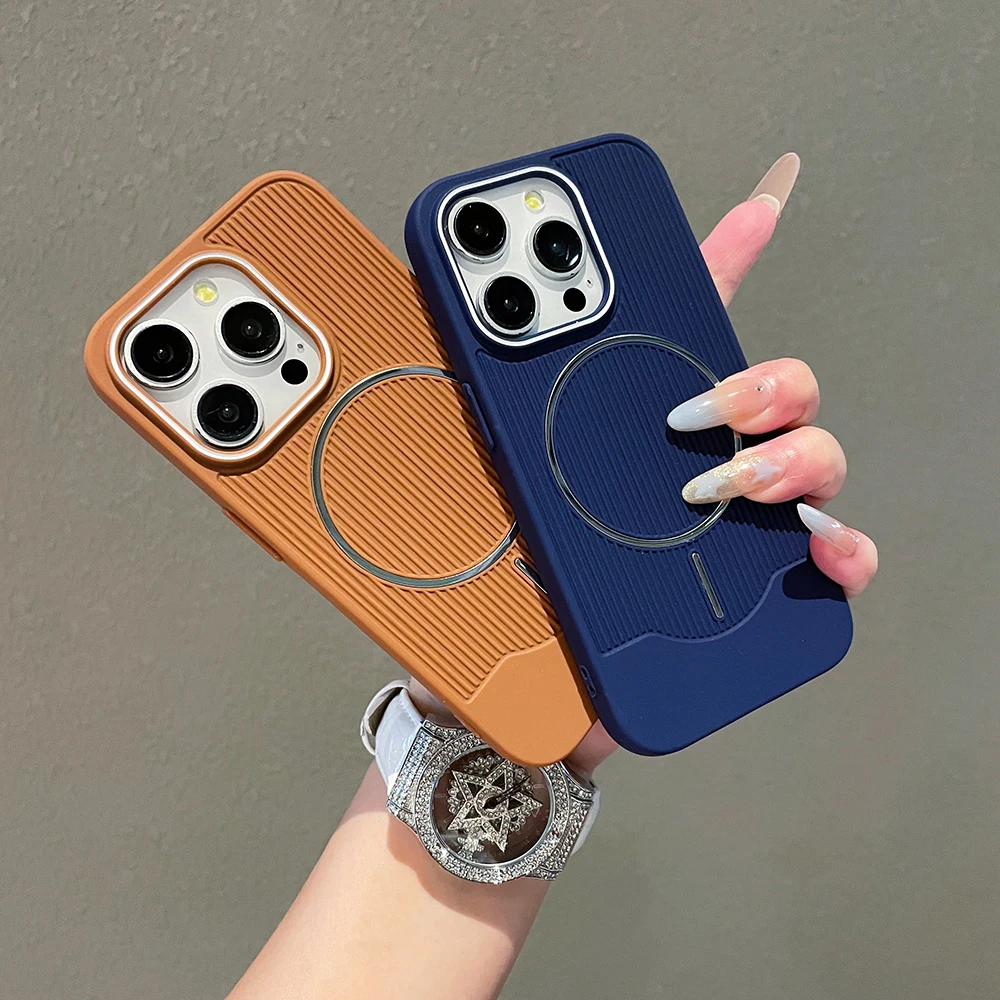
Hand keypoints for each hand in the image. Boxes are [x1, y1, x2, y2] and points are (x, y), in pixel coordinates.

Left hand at [417, 153, 876, 776]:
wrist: (505, 701)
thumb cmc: (491, 587)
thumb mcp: (471, 480)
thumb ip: (467, 409)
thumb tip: (421, 323)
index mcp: (625, 425)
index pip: (686, 326)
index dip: (726, 260)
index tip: (758, 204)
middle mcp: (689, 464)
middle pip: (771, 385)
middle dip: (756, 381)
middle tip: (694, 411)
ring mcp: (728, 527)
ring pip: (812, 457)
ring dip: (787, 458)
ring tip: (722, 488)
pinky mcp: (751, 594)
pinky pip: (831, 560)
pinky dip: (842, 550)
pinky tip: (819, 551)